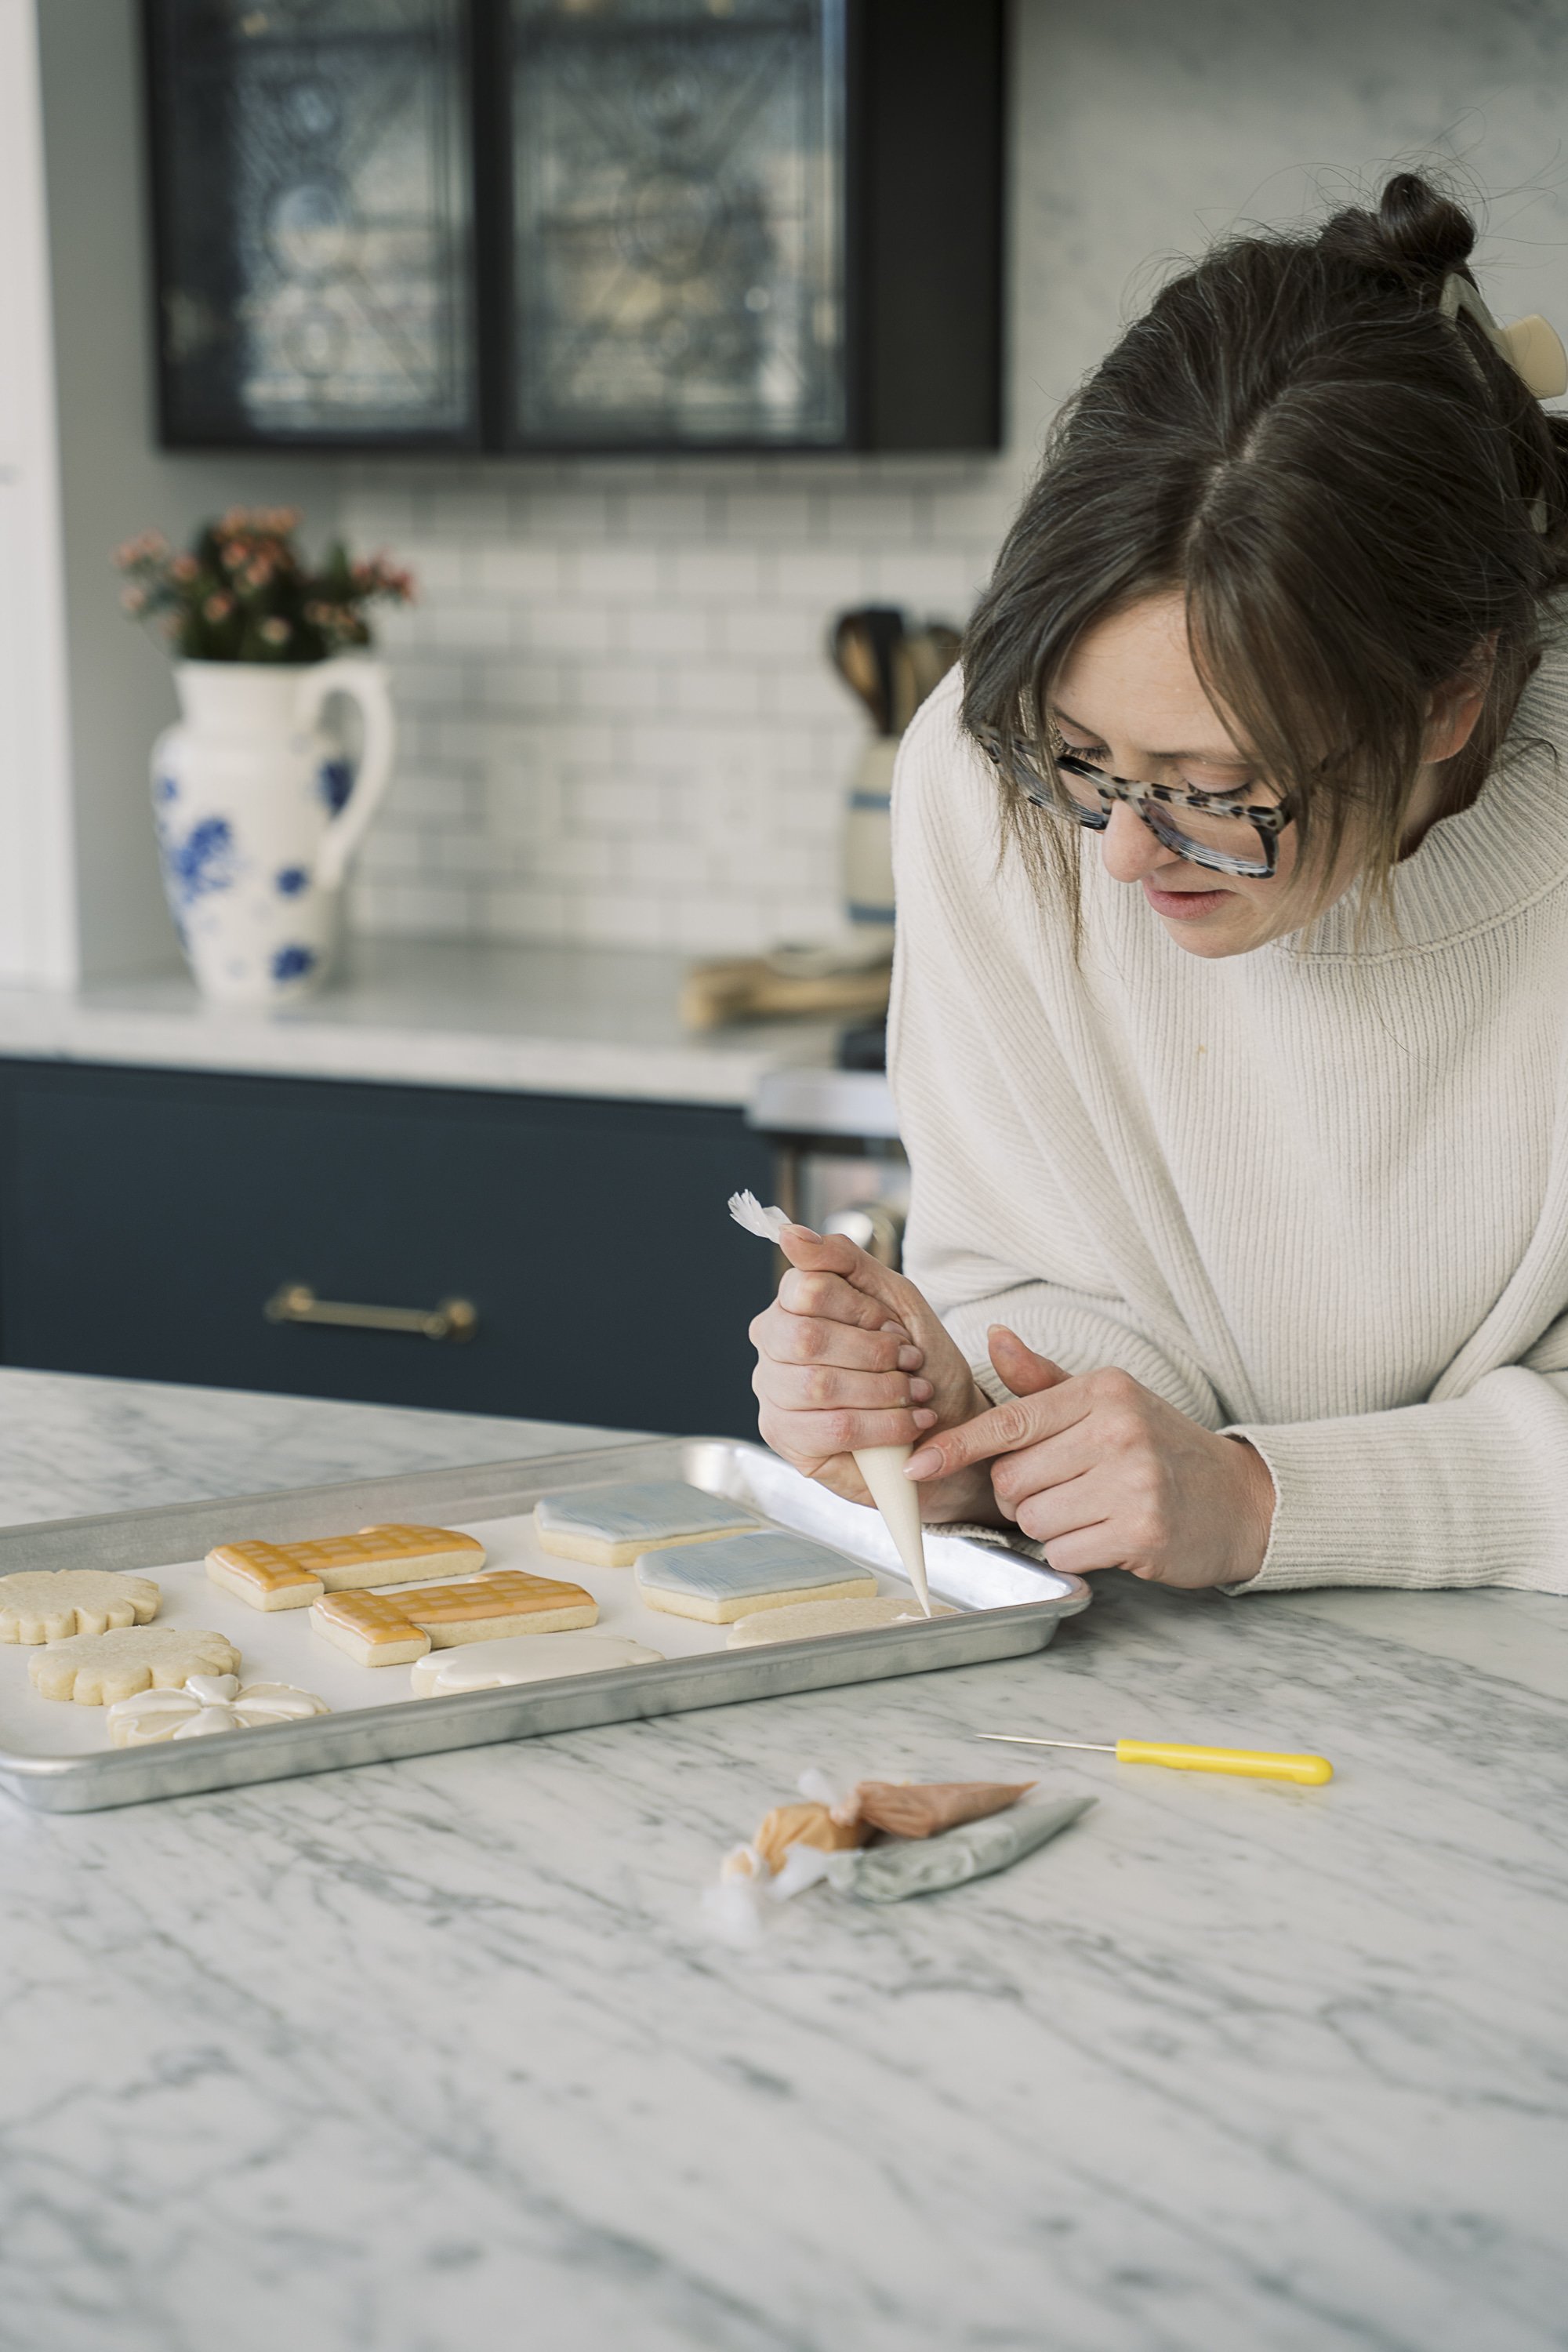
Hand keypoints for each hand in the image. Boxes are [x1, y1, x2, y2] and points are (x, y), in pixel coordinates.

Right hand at [748, 1225, 992, 1517]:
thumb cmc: (915, 1355)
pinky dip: (883, 1425)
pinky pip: (833, 1429)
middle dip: (873, 1351)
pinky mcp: (788, 1439)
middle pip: (807, 1337)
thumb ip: (843, 1259)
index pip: (806, 1288)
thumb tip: (789, 1234)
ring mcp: (773, 1394)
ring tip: (914, 1393)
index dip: (861, 1309)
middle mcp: (772, 1345)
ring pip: (819, 1385)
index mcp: (791, 1303)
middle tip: (909, 1361)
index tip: (895, 1326)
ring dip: (883, 1389)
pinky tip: (909, 1422)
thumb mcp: (892, 1296)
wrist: (945, 1419)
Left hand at [903, 1327, 1275, 1589]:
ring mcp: (1133, 1482)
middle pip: (1013, 1478)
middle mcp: (1118, 1431)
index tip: (916, 1465)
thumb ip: (1043, 1381)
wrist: (1240, 1500)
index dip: (956, 1445)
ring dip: (1049, 1525)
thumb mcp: (1108, 1403)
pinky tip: (1107, 1534)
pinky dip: (1074, 1551)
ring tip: (1092, 1509)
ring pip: (1034, 1518)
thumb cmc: (1160, 1448)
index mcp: (1102, 1392)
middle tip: (1066, 1488)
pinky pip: (1063, 1551)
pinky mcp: (1142, 1532)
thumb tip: (994, 1336)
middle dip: (1023, 1493)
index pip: (1010, 1421)